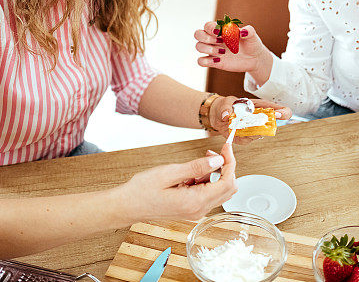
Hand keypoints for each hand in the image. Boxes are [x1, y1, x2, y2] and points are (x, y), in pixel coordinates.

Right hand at [118, 142, 236, 220]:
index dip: (230, 163)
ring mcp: (196, 211)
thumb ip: (196, 167)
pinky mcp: (192, 209)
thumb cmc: (142, 190)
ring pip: (219, 191)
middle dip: (225, 167)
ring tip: (199, 161)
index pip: (226, 183)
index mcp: (195, 202)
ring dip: (215, 173)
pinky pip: (208, 193)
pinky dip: (206, 180)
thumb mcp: (169, 173)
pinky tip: (191, 173)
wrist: (128, 205)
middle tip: (212, 152)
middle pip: (227, 188)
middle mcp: (199, 210)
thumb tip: (218, 161)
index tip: (226, 147)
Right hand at [195, 22, 271, 78]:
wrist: (254, 58)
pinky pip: (201, 61)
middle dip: (205, 38)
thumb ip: (249, 31)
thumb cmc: (251, 44)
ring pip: (198, 46)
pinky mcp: (214, 62)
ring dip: (208, 49)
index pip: (208, 25)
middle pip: (198, 34)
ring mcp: (213, 50)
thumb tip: (243, 31)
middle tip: (219, 41)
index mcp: (221, 30)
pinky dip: (206, 61)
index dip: (210, 28)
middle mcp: (214, 39)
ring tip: (222, 52)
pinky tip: (219, 60)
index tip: (219, 32)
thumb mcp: (252, 36)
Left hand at [208, 96, 292, 144]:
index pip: (272, 107)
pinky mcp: (246, 137)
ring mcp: (253, 129)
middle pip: (270, 122)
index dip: (280, 111)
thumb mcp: (225, 103)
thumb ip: (225, 108)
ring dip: (255, 132)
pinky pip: (248, 140)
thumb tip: (226, 115)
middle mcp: (257, 118)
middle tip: (265, 124)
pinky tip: (237, 134)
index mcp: (256, 106)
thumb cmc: (225, 106)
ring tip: (246, 129)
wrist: (217, 116)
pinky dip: (244, 138)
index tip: (281, 114)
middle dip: (270, 124)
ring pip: (260, 133)